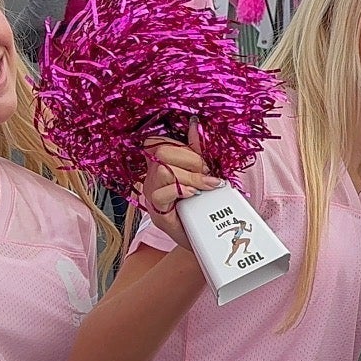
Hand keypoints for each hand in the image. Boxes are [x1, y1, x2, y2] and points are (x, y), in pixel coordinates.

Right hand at [137, 130, 222, 247]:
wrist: (204, 236)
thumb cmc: (202, 203)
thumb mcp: (202, 172)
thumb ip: (198, 150)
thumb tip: (195, 124)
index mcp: (162, 162)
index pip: (160, 141)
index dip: (184, 146)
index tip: (204, 160)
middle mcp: (152, 175)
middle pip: (162, 152)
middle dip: (192, 161)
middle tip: (209, 174)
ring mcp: (151, 193)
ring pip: (163, 171)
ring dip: (191, 177)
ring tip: (206, 186)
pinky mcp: (156, 211)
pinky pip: (160, 194)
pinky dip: (181, 191)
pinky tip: (193, 195)